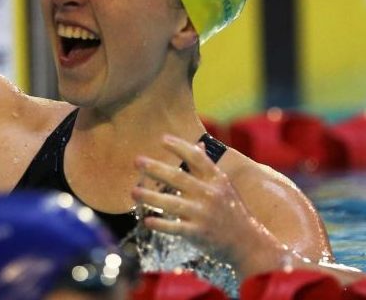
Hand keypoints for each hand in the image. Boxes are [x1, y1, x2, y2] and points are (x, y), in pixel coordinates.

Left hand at [131, 135, 276, 273]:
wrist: (248, 243)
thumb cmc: (231, 210)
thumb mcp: (224, 186)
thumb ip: (207, 167)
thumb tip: (198, 143)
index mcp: (216, 180)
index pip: (197, 158)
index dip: (180, 147)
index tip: (162, 139)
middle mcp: (210, 194)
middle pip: (178, 178)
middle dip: (156, 168)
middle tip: (137, 161)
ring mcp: (204, 214)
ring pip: (172, 203)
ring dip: (150, 197)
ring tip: (134, 192)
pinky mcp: (199, 233)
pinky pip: (175, 228)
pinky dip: (161, 225)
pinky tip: (147, 221)